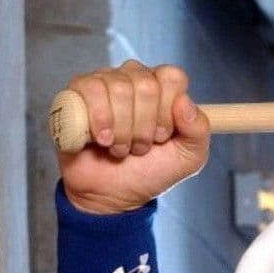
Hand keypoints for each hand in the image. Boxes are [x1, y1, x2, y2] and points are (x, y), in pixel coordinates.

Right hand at [57, 60, 210, 213]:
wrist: (111, 195)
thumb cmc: (150, 171)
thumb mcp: (189, 157)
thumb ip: (199, 129)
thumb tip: (184, 101)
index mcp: (162, 88)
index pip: (172, 77)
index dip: (168, 111)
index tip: (162, 136)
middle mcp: (132, 79)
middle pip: (146, 84)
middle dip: (144, 126)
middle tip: (139, 147)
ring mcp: (102, 84)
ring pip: (119, 88)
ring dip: (122, 129)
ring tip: (120, 147)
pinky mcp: (74, 94)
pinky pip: (89, 89)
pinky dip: (99, 120)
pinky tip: (100, 140)